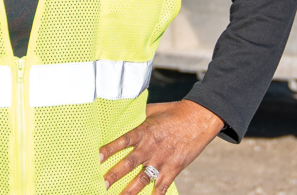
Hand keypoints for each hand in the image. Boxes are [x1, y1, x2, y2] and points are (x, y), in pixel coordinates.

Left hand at [99, 99, 223, 193]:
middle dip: (114, 175)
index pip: (123, 141)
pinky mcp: (174, 168)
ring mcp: (162, 159)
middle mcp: (151, 147)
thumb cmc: (175, 112)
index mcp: (145, 130)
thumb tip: (122, 118)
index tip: (97, 158)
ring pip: (142, 179)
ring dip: (129, 191)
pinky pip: (162, 187)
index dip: (109, 149)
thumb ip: (138, 117)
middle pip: (129, 164)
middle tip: (101, 185)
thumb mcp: (154, 110)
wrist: (200, 118)